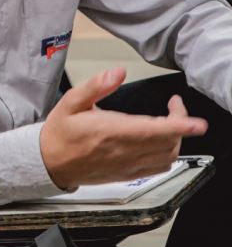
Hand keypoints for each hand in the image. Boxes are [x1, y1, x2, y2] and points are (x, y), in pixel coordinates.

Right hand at [40, 67, 206, 189]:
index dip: (180, 126)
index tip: (196, 122)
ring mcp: (127, 165)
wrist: (49, 163)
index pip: (154, 130)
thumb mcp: (70, 102)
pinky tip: (160, 142)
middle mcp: (123, 151)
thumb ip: (95, 85)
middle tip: (174, 107)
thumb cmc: (60, 133)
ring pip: (167, 156)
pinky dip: (168, 153)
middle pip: (168, 142)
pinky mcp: (128, 174)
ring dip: (175, 139)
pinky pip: (159, 167)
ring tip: (168, 123)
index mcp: (110, 131)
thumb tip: (117, 72)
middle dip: (180, 123)